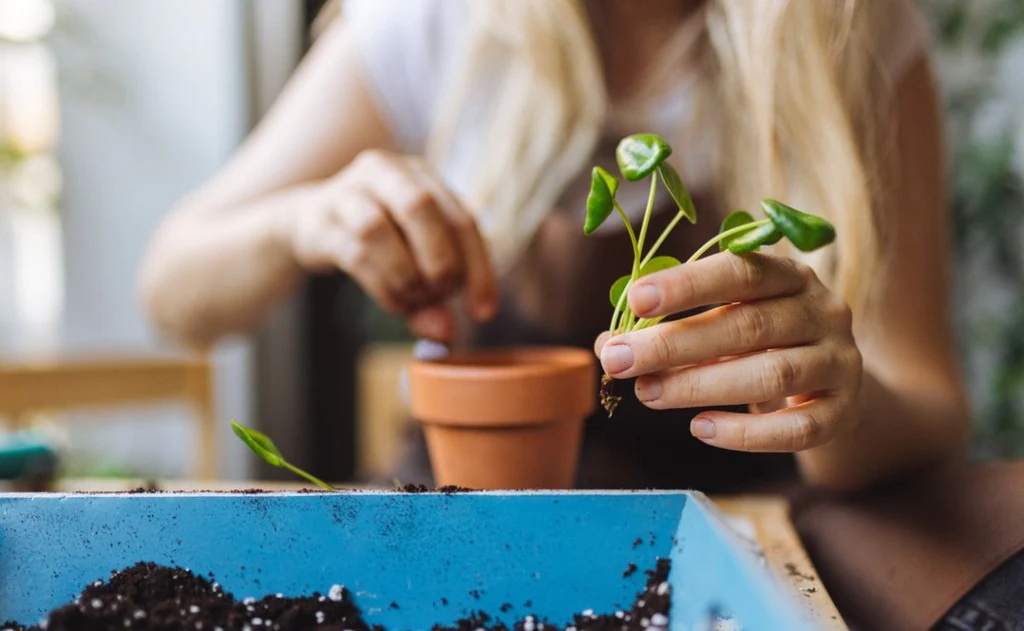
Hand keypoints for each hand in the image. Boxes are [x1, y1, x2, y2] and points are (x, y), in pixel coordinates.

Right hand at [292, 149, 497, 341]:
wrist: (307, 221)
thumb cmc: (379, 239)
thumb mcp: (416, 260)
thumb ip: (435, 294)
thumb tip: (445, 335)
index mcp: (422, 175)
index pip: (462, 217)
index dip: (479, 268)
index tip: (484, 312)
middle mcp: (386, 172)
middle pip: (419, 206)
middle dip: (438, 259)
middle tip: (442, 294)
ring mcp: (347, 193)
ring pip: (377, 228)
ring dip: (404, 274)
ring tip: (415, 299)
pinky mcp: (319, 221)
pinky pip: (353, 253)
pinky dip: (381, 286)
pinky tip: (394, 304)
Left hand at [595, 252, 862, 451]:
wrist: (831, 382)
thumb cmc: (758, 341)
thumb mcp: (720, 319)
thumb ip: (668, 325)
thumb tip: (609, 345)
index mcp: (789, 275)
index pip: (740, 271)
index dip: (688, 284)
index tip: (637, 298)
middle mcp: (823, 311)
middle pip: (749, 326)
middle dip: (676, 344)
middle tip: (620, 360)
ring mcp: (841, 361)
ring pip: (773, 375)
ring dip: (702, 386)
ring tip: (648, 394)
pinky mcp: (846, 411)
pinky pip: (798, 429)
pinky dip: (745, 434)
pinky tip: (700, 429)